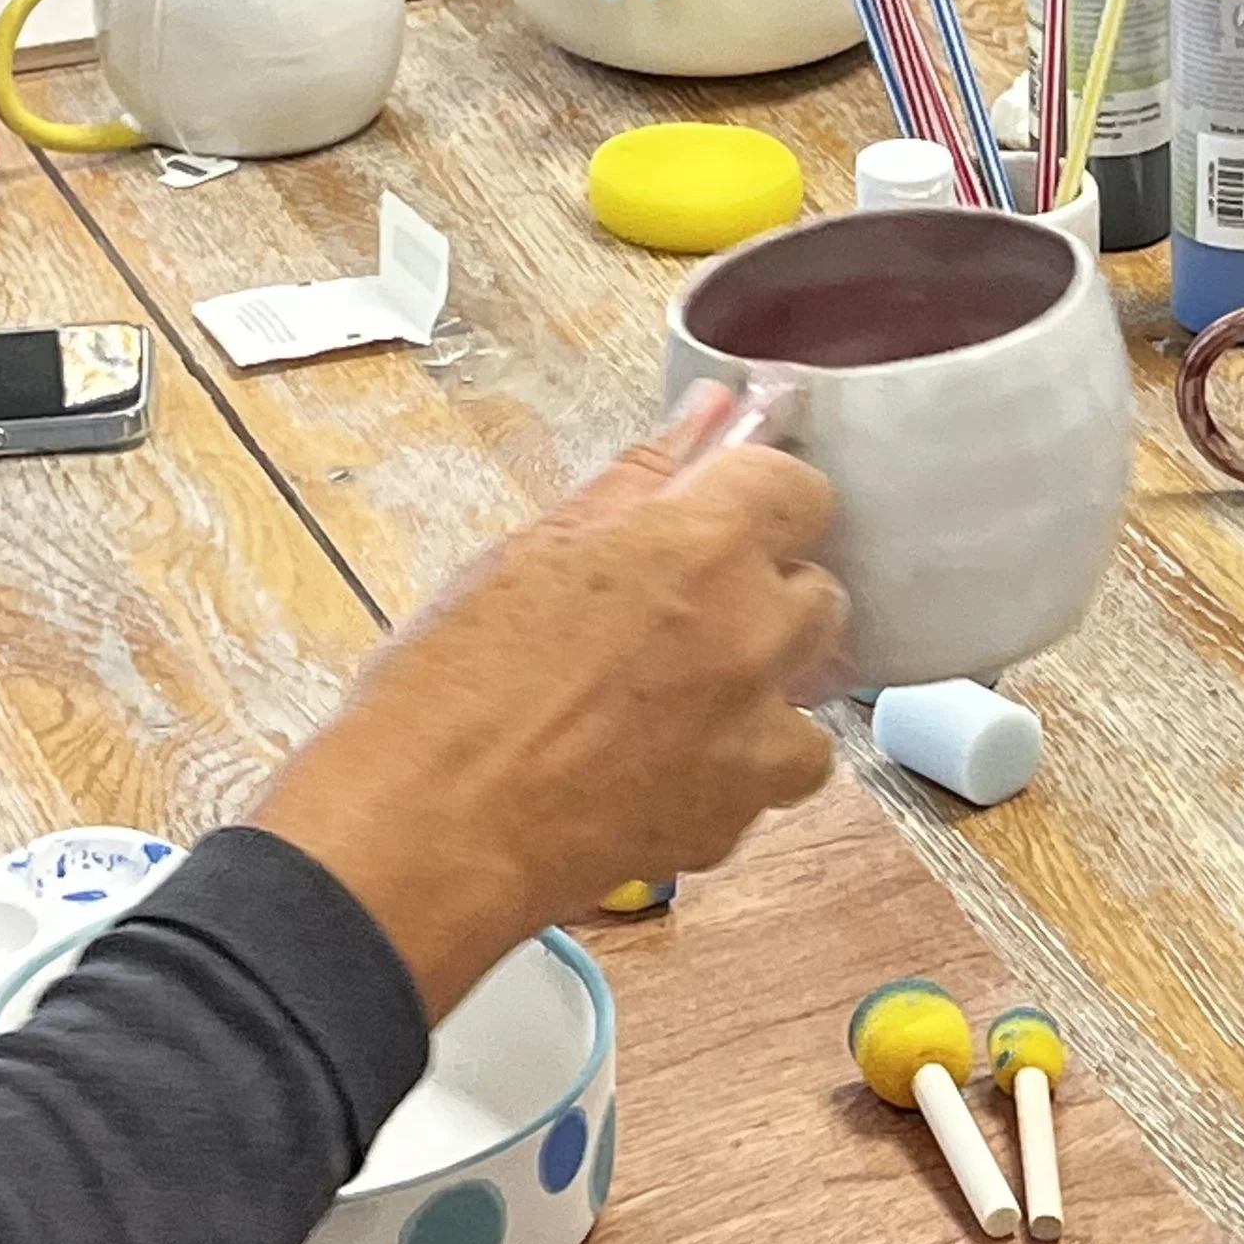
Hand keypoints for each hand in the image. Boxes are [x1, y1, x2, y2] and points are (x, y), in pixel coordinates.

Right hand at [254, 391, 844, 1014]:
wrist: (427, 830)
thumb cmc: (452, 682)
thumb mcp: (534, 550)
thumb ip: (640, 480)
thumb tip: (709, 413)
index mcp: (701, 544)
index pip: (800, 489)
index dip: (759, 503)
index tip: (725, 520)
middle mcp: (751, 629)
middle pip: (816, 590)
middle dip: (763, 595)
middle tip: (683, 617)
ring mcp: (756, 727)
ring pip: (811, 687)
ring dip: (763, 686)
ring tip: (673, 702)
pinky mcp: (743, 810)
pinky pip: (782, 771)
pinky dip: (742, 768)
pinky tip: (671, 766)